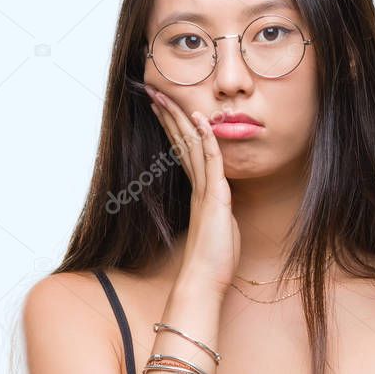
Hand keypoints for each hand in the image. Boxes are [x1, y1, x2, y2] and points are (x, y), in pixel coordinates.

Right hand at [145, 84, 240, 293]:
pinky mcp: (214, 196)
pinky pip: (211, 159)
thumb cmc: (213, 260)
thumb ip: (218, 211)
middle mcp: (197, 186)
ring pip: (191, 145)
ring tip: (166, 97)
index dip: (173, 129)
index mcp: (198, 191)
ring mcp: (204, 189)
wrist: (204, 279)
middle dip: (168, 116)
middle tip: (154, 94)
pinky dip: (207, 137)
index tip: (162, 109)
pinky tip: (200, 117)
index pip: (183, 151)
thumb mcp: (219, 228)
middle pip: (181, 142)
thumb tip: (218, 206)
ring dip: (180, 118)